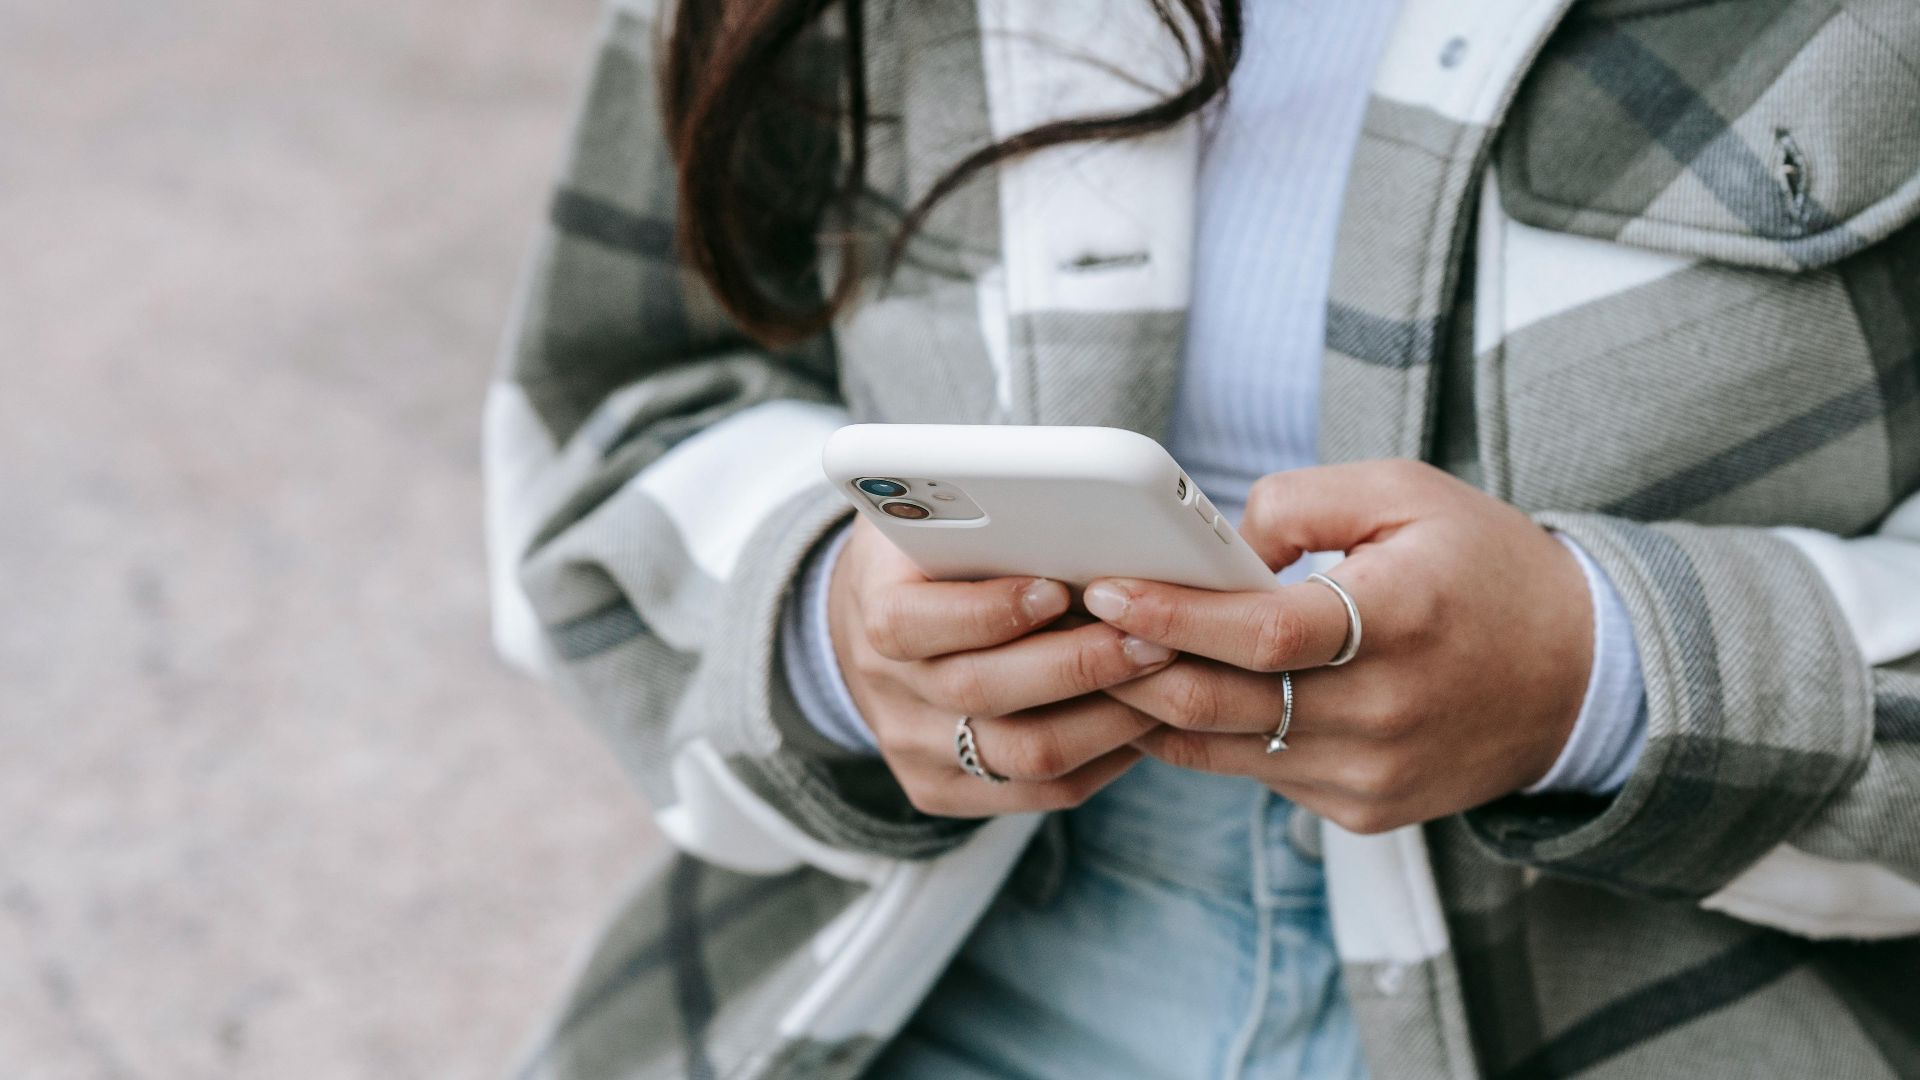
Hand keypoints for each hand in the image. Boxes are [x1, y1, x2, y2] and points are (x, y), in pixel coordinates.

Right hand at [827, 517, 1175, 817]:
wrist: (873, 629)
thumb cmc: (929, 553)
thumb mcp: (934, 516)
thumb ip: (981, 515)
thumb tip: (1074, 510)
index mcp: (873, 607)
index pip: (912, 623)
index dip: (988, 612)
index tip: (1057, 589)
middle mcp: (886, 688)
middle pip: (982, 693)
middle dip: (1079, 666)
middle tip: (1152, 639)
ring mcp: (914, 748)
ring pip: (1024, 755)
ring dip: (1108, 718)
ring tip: (1162, 678)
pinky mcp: (944, 790)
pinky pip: (1041, 792)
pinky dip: (1105, 756)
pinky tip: (1145, 718)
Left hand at [1083, 461, 1592, 833]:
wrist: (1582, 678)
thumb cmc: (1485, 568)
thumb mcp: (1410, 492)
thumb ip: (1304, 501)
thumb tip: (1217, 546)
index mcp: (1402, 619)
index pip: (1264, 634)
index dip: (1175, 617)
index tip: (1107, 589)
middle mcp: (1386, 711)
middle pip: (1223, 704)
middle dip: (1133, 667)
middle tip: (1071, 627)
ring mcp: (1374, 773)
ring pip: (1224, 750)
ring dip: (1153, 708)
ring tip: (1102, 659)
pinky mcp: (1364, 809)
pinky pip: (1259, 773)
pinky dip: (1208, 737)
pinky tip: (1176, 695)